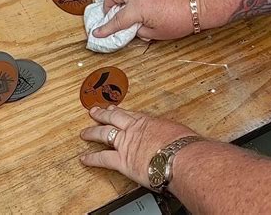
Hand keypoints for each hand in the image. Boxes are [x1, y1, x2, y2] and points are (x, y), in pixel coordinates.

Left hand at [79, 105, 197, 187]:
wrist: (182, 157)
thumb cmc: (186, 146)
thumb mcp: (180, 133)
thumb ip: (175, 135)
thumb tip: (185, 141)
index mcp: (148, 122)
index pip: (129, 114)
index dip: (119, 112)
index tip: (113, 109)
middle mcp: (134, 130)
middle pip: (113, 118)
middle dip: (102, 115)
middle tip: (94, 112)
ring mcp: (126, 144)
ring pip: (104, 134)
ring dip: (92, 132)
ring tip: (85, 133)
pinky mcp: (122, 161)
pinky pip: (103, 159)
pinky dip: (92, 159)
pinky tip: (84, 159)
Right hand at [93, 0, 194, 40]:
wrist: (200, 3)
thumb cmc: (182, 19)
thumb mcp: (157, 33)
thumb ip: (141, 30)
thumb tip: (135, 28)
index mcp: (138, 8)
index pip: (116, 20)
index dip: (105, 29)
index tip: (97, 32)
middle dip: (108, 4)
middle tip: (109, 13)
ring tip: (123, 3)